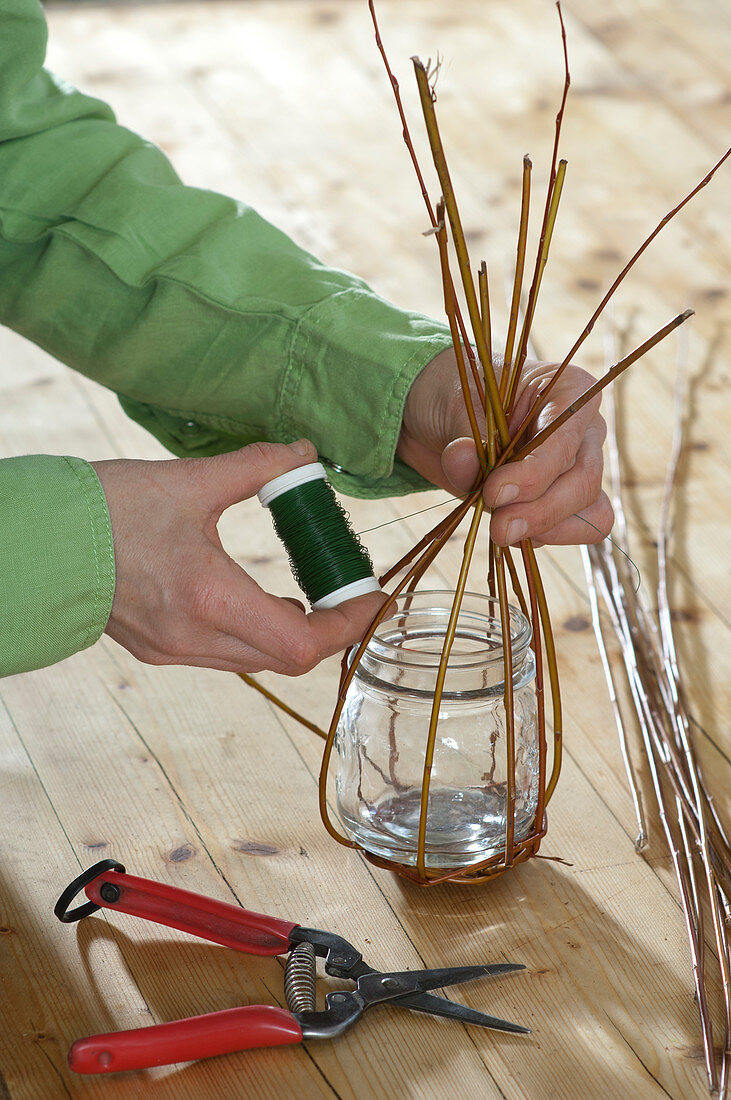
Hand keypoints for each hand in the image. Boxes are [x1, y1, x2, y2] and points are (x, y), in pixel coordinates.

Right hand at [92, 440, 384, 674]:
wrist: (37, 542)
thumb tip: (304, 454)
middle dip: (327, 629)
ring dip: (289, 633)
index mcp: (209, 599)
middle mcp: (195, 638)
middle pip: (288, 660)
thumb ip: (256, 466)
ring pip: (257, 661)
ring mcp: (174, 651)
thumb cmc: (106, 510)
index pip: (303, 643)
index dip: (348, 626)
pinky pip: (225, 655)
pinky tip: (253, 598)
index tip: (372, 598)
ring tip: (305, 592)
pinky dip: (253, 633)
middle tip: (345, 591)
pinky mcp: (158, 650)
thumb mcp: (188, 481)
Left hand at [398, 348, 612, 545]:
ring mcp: (581, 466)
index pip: (566, 440)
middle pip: (583, 483)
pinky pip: (579, 529)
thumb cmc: (459, 399)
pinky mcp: (568, 500)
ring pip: (590, 512)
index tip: (494, 492)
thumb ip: (465, 436)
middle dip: (541, 512)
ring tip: (499, 527)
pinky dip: (545, 537)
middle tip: (498, 527)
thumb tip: (463, 457)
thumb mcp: (455, 406)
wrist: (445, 422)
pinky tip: (511, 529)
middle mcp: (585, 429)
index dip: (534, 474)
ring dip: (544, 528)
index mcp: (568, 390)